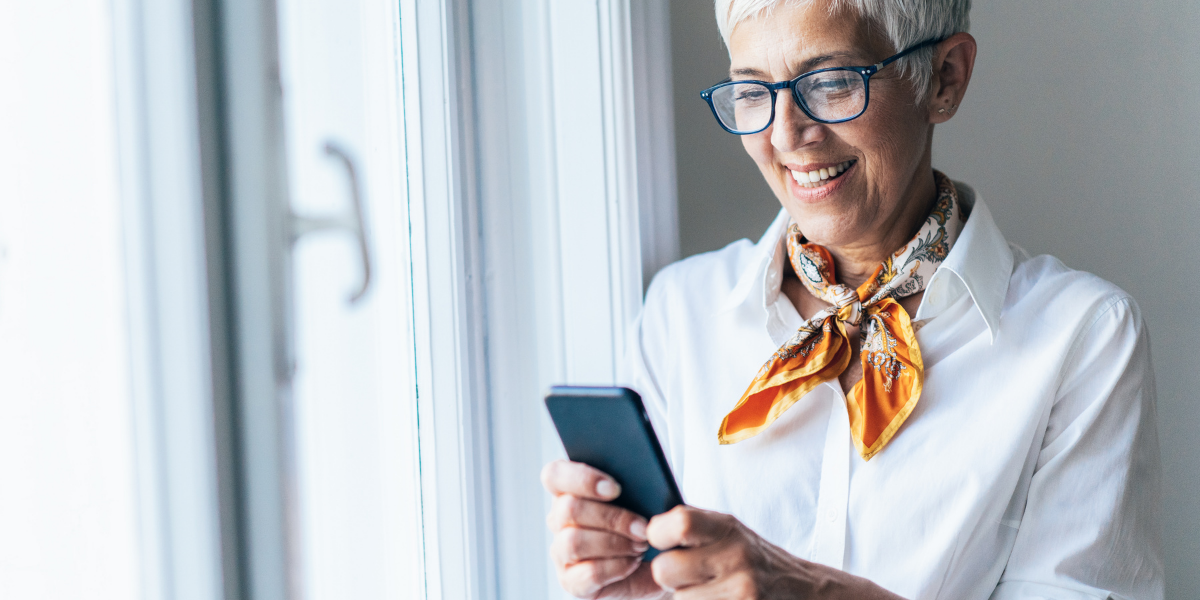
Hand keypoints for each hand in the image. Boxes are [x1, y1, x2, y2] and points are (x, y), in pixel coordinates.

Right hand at [541, 460, 668, 598]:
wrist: (658, 563)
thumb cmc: (646, 522)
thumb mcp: (645, 496)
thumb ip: (635, 482)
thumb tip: (641, 478)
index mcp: (569, 489)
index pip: (554, 475)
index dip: (581, 479)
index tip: (615, 488)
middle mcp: (559, 519)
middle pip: (569, 509)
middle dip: (612, 518)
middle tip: (643, 526)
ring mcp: (561, 552)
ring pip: (574, 541)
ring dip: (615, 542)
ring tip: (642, 545)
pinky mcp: (572, 581)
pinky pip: (589, 572)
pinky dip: (617, 566)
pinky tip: (634, 562)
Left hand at [647, 506, 904, 599]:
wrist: (805, 592)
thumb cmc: (757, 561)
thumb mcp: (731, 532)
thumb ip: (693, 528)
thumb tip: (645, 531)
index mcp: (728, 528)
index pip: (678, 523)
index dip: (659, 533)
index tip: (662, 541)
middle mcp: (736, 557)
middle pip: (665, 569)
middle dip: (669, 577)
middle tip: (688, 576)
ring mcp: (741, 591)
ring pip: (677, 599)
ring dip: (685, 598)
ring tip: (709, 592)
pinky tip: (716, 599)